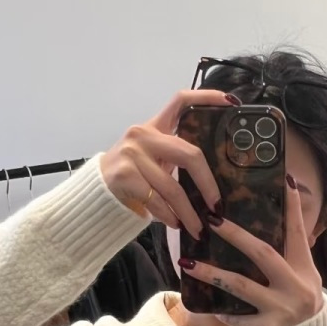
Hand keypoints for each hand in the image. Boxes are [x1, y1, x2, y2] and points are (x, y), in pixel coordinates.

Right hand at [100, 90, 232, 238]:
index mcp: (154, 125)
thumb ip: (175, 155)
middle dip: (207, 184)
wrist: (94, 190)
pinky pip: (156, 199)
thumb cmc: (130, 174)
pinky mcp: (124, 175)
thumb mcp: (151, 156)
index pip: (181, 101)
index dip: (207, 97)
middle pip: (189, 155)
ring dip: (189, 212)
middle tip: (217, 206)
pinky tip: (176, 224)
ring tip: (199, 228)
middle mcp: (143, 135)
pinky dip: (169, 216)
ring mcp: (132, 154)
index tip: (231, 102)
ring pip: (173, 186)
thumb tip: (214, 178)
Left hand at [177, 174, 324, 325]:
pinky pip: (239, 318)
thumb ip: (289, 250)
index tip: (285, 180)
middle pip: (263, 254)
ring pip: (241, 287)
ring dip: (212, 274)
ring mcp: (281, 307)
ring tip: (187, 264)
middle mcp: (295, 285)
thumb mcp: (303, 272)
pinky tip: (209, 307)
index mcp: (304, 267)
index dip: (293, 207)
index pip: (297, 232)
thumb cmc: (299, 296)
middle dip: (236, 236)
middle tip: (212, 220)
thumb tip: (274, 214)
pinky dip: (225, 313)